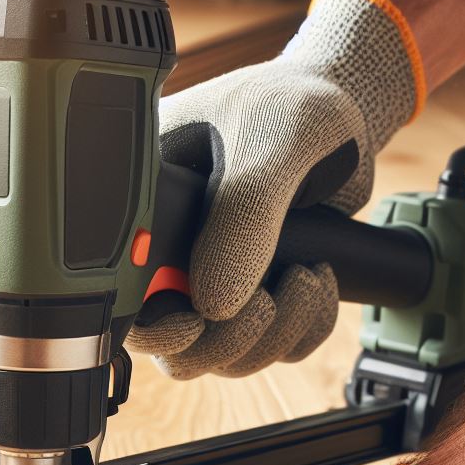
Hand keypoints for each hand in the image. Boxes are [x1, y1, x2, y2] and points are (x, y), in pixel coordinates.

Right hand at [126, 0, 418, 378]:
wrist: (342, 118)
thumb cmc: (291, 107)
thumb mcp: (270, 142)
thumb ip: (244, 215)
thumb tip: (216, 301)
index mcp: (143, 212)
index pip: (122, 296)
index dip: (154, 328)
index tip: (196, 320)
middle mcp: (170, 256)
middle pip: (175, 349)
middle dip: (229, 341)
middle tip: (268, 302)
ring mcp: (214, 281)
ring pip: (227, 356)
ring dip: (276, 334)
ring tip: (308, 277)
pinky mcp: (256, 296)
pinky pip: (274, 348)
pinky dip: (305, 329)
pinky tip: (318, 280)